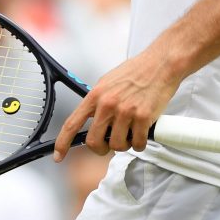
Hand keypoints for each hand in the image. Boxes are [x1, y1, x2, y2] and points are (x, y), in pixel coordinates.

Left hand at [54, 47, 180, 160]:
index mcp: (96, 95)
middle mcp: (108, 104)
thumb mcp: (108, 81)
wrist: (161, 63)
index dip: (63, 143)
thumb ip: (98, 101)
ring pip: (117, 146)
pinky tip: (142, 133)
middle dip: (101, 148)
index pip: (72, 123)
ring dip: (124, 144)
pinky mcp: (143, 117)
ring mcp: (126, 112)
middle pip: (94, 142)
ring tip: (131, 131)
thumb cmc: (136, 71)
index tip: (59, 156)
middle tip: (110, 143)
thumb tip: (92, 120)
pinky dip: (140, 143)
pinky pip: (137, 144)